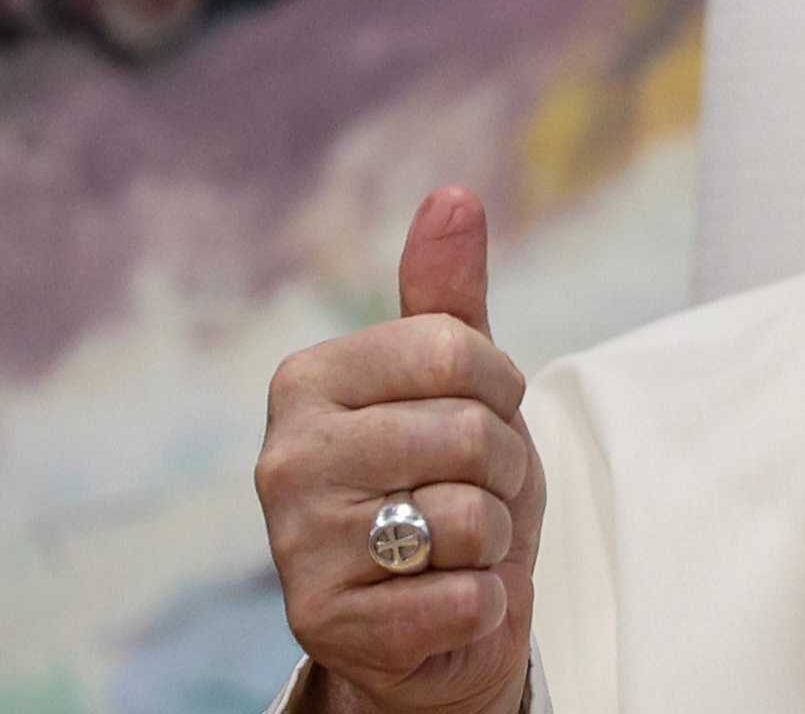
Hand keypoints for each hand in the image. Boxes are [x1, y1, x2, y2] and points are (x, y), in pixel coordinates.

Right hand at [257, 188, 544, 713]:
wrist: (440, 618)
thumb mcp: (462, 385)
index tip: (484, 413)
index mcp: (308, 380)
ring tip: (455, 546)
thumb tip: (454, 196)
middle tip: (472, 492)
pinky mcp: (325, 623)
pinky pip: (463, 596)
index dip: (503, 388)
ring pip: (467, 516)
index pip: (458, 349)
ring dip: (492, 539)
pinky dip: (480, 602)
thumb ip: (450, 296)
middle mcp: (284, 457)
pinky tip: (443, 600)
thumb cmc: (453, 483)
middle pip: (469, 433)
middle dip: (504, 469)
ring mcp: (296, 546)